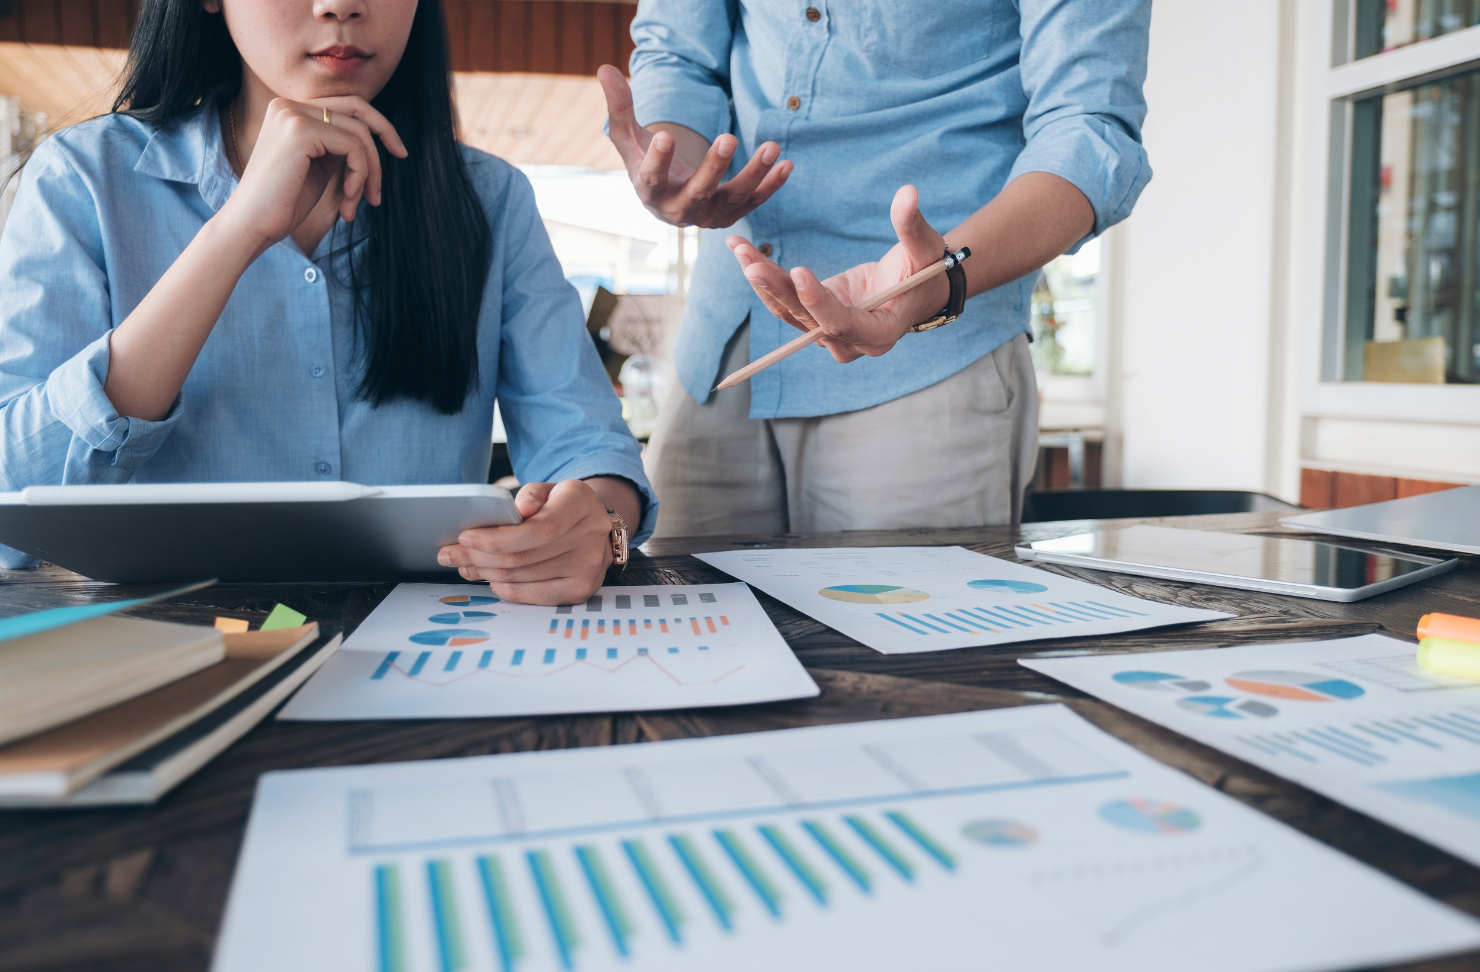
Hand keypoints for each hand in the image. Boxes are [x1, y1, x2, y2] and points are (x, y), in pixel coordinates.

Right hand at [219, 95, 407, 251]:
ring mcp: (292, 115)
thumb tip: (375, 136)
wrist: (252, 226)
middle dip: (384, 141)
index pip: (347, 106)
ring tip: (357, 203)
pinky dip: (360, 176)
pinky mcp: (300, 131)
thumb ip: (339, 146)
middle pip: (357, 110)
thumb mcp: (319, 166)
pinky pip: (353, 147)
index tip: (398, 153)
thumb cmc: (284, 203)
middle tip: (388, 177)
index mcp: (290, 110)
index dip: (379, 127)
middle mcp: (288, 105)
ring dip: (368, 172)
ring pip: (359, 133)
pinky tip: (348, 202)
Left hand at [437, 480, 613, 605]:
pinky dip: (503, 587)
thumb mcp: (549, 489)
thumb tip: (518, 510)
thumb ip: (531, 495)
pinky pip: (531, 595)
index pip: (537, 529)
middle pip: (523, 557)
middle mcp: (590, 536)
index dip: (497, 538)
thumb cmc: (562, 506)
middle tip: (449, 554)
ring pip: (522, 577)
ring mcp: (588, 568)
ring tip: (463, 564)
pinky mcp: (580, 590)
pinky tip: (488, 578)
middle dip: (478, 556)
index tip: (465, 536)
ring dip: (484, 573)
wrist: (596, 528)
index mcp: (581, 503)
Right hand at [598, 65, 792, 227]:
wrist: (664, 196)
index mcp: (649, 192)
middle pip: (697, 192)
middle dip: (714, 168)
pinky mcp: (729, 215)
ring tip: (773, 147)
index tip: (665, 135)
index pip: (652, 178)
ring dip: (754, 175)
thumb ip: (619, 106)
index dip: (659, 160)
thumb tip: (605, 68)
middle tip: (728, 138)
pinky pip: (753, 202)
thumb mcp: (628, 136)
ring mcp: (706, 216)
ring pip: (732, 199)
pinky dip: (771, 186)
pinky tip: (787, 165)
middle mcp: (678, 209)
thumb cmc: (644, 159)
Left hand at [727, 185, 949, 362]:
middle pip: (807, 321)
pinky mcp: (813, 319)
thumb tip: (908, 192)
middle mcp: (849, 342)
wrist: (915, 288)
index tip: (800, 271)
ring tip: (739, 250)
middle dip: (778, 291)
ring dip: (763, 282)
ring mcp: (828, 334)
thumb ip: (912, 225)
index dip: (819, 302)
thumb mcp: (924, 247)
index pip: (842, 324)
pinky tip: (743, 252)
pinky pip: (784, 302)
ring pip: (788, 312)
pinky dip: (764, 279)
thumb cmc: (925, 269)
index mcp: (880, 332)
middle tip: (751, 264)